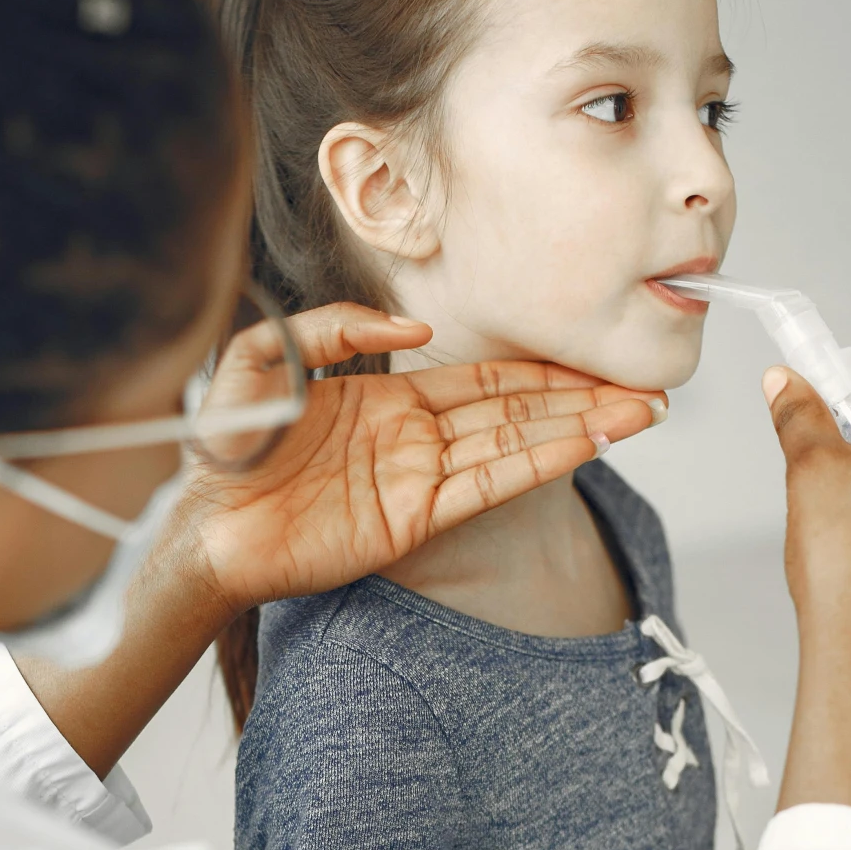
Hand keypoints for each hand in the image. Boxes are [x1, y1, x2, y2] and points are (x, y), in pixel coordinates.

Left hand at [181, 303, 664, 615]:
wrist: (202, 522)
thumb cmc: (227, 445)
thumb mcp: (269, 355)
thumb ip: (337, 327)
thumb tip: (415, 330)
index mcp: (390, 402)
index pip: (483, 380)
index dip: (540, 370)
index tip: (595, 359)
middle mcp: (416, 441)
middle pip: (517, 413)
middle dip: (581, 400)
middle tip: (648, 389)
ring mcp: (419, 481)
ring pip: (515, 447)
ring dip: (579, 429)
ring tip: (640, 414)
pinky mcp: (412, 520)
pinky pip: (487, 486)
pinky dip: (538, 464)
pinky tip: (585, 443)